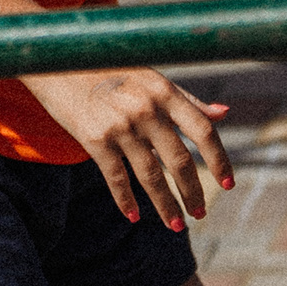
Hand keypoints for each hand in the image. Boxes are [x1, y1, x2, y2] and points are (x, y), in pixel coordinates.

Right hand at [26, 67, 232, 226]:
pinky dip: (125, 200)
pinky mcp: (95, 139)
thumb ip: (186, 98)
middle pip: (179, 160)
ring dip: (166, 205)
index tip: (228, 184)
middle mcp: (146, 109)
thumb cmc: (109, 69)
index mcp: (164, 91)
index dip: (219, 160)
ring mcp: (120, 125)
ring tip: (176, 224)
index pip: (203, 130)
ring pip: (151, 176)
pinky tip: (133, 216)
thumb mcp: (151, 77)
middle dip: (193, 192)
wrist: (58, 61)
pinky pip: (116, 178)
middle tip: (200, 213)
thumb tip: (223, 113)